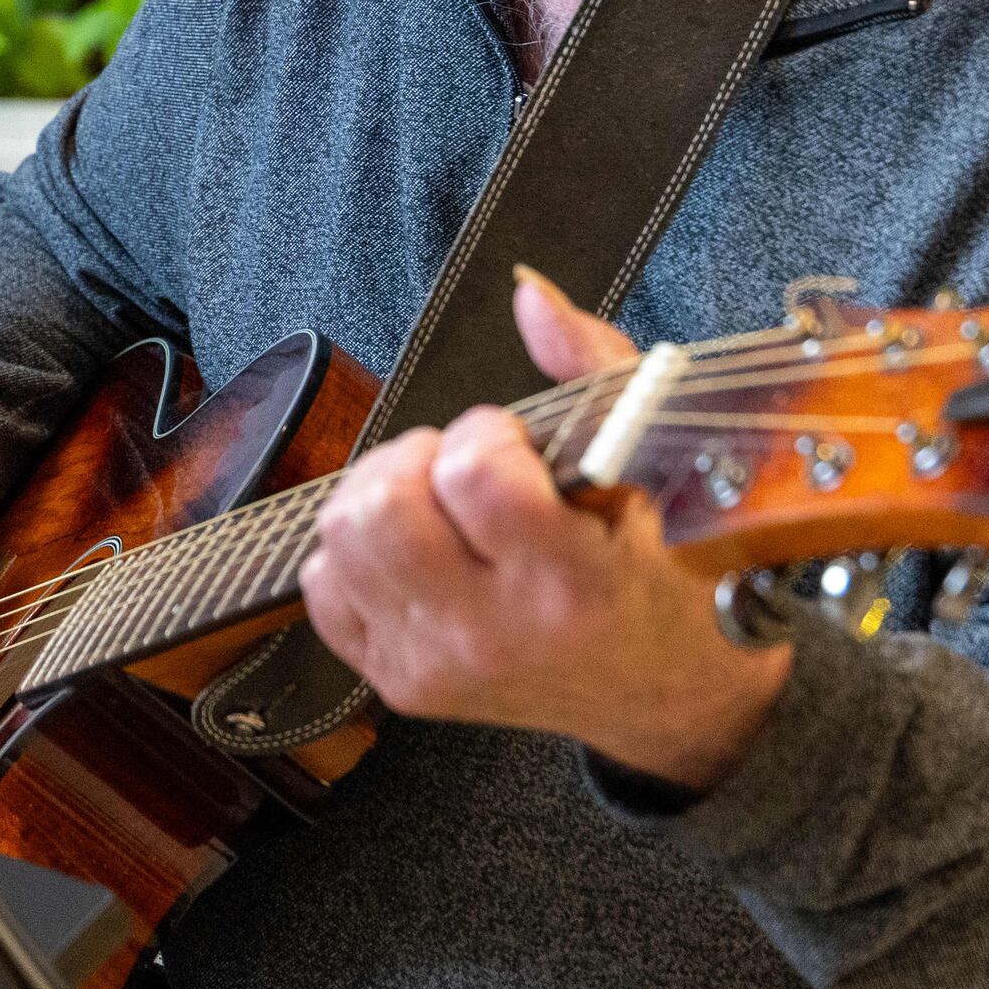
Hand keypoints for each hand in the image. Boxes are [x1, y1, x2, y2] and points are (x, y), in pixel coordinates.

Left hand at [299, 269, 790, 792]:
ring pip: (339, 541)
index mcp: (571, 585)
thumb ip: (593, 366)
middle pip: (380, 511)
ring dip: (381, 496)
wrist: (667, 696)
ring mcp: (435, 666)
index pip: (474, 477)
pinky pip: (322, 589)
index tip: (515, 443)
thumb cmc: (667, 571)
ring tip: (439, 501)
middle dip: (416, 459)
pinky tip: (416, 551)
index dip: (486, 434)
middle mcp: (494, 636)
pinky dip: (354, 555)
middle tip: (463, 466)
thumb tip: (527, 292)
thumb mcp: (660, 467)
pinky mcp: (397, 682)